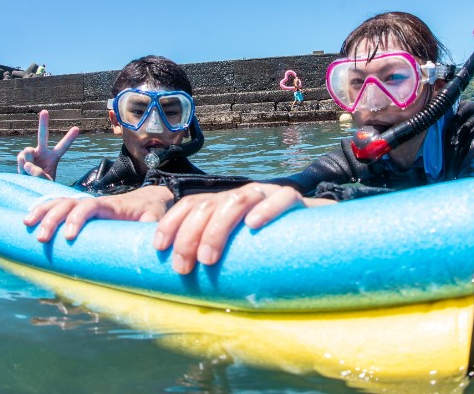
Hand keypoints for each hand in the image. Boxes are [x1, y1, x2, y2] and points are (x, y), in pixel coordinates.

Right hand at [16, 110, 79, 179]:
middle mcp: (43, 152)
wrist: (31, 188)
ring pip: (27, 151)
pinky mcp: (22, 158)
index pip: (63, 146)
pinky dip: (22, 166)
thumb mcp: (47, 183)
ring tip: (31, 170)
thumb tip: (28, 164)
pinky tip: (25, 172)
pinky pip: (21, 158)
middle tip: (44, 111)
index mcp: (54, 157)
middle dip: (43, 123)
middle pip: (42, 135)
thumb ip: (40, 175)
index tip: (77, 128)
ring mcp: (32, 154)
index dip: (69, 138)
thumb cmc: (43, 186)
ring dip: (29, 160)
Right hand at [23, 185, 174, 241]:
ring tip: (26, 224)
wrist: (152, 198)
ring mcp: (89, 204)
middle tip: (41, 238)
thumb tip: (152, 247)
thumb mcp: (156, 220)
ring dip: (43, 211)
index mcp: (113, 206)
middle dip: (52, 218)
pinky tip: (30, 218)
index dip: (77, 218)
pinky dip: (44, 208)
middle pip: (69, 203)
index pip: (90, 206)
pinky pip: (61, 205)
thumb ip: (152, 231)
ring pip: (61, 201)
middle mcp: (97, 203)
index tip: (68, 236)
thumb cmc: (153, 212)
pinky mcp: (84, 209)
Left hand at [153, 183, 334, 274]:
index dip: (171, 222)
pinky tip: (254, 226)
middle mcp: (241, 195)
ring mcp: (266, 194)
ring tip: (208, 258)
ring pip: (237, 200)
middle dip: (189, 236)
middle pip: (207, 205)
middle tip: (185, 268)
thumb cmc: (268, 245)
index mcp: (224, 203)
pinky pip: (281, 197)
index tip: (158, 248)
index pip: (190, 204)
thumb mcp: (237, 248)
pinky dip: (267, 209)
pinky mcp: (292, 199)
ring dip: (217, 229)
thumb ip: (216, 253)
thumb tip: (182, 278)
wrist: (314, 232)